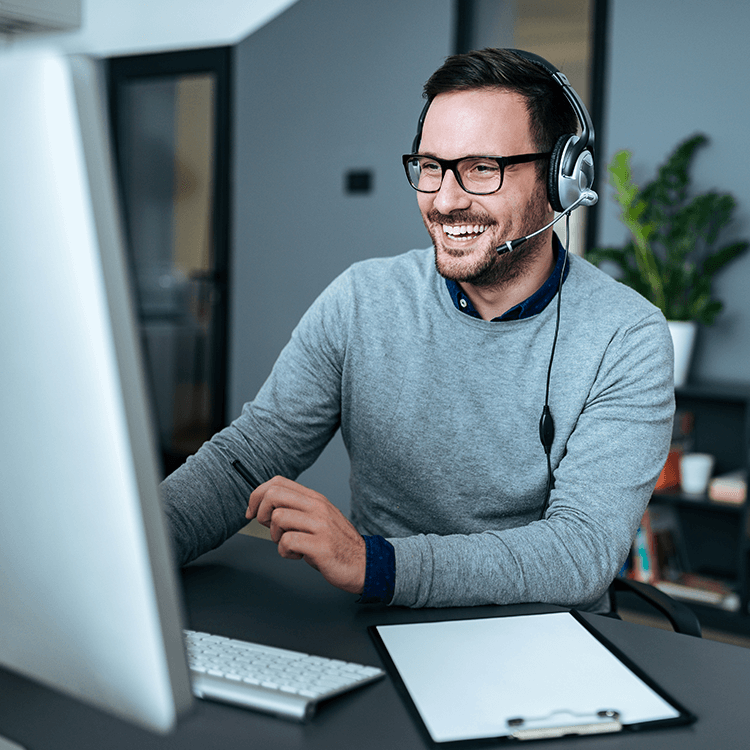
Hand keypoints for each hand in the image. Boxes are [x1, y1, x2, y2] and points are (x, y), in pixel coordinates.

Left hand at [246, 476, 365, 594]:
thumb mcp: (317, 518)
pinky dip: (285, 552)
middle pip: (273, 495)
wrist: (363, 563)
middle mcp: (317, 507)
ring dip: (275, 536)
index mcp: (314, 498)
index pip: (277, 482)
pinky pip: (287, 542)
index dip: (257, 495)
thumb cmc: (336, 543)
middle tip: (270, 528)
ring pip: (278, 519)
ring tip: (290, 544)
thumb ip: (295, 510)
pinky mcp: (320, 545)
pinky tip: (298, 555)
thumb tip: (263, 508)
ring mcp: (320, 525)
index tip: (252, 511)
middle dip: (261, 513)